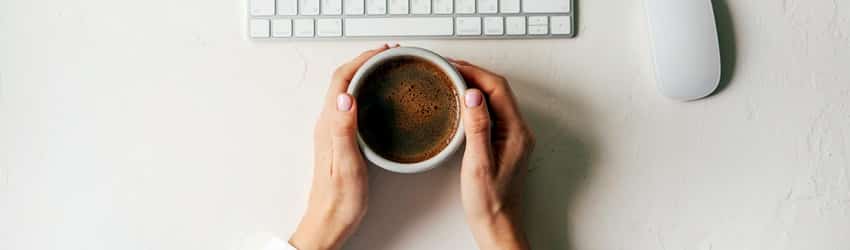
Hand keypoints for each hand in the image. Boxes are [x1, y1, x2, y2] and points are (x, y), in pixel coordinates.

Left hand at [289, 44, 391, 249]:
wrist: (328, 222)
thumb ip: (344, 129)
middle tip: (390, 55)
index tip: (383, 52)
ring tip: (387, 68)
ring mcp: (333, 131)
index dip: (361, 60)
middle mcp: (328, 124)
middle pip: (343, 80)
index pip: (342, 80)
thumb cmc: (339, 200)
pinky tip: (380, 98)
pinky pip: (352, 105)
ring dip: (365, 74)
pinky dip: (366, 92)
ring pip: (347, 91)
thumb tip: (347, 96)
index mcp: (329, 125)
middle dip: (365, 61)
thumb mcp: (346, 164)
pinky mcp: (339, 139)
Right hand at [451, 59, 534, 249]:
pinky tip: (461, 103)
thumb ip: (477, 127)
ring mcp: (512, 137)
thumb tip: (473, 95)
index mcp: (516, 132)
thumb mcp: (478, 163)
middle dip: (473, 74)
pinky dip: (475, 102)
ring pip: (494, 100)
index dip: (475, 72)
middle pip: (498, 90)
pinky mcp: (503, 144)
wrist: (498, 225)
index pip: (498, 88)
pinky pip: (491, 112)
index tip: (453, 65)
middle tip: (448, 67)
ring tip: (451, 79)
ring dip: (474, 86)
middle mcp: (518, 132)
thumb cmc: (490, 202)